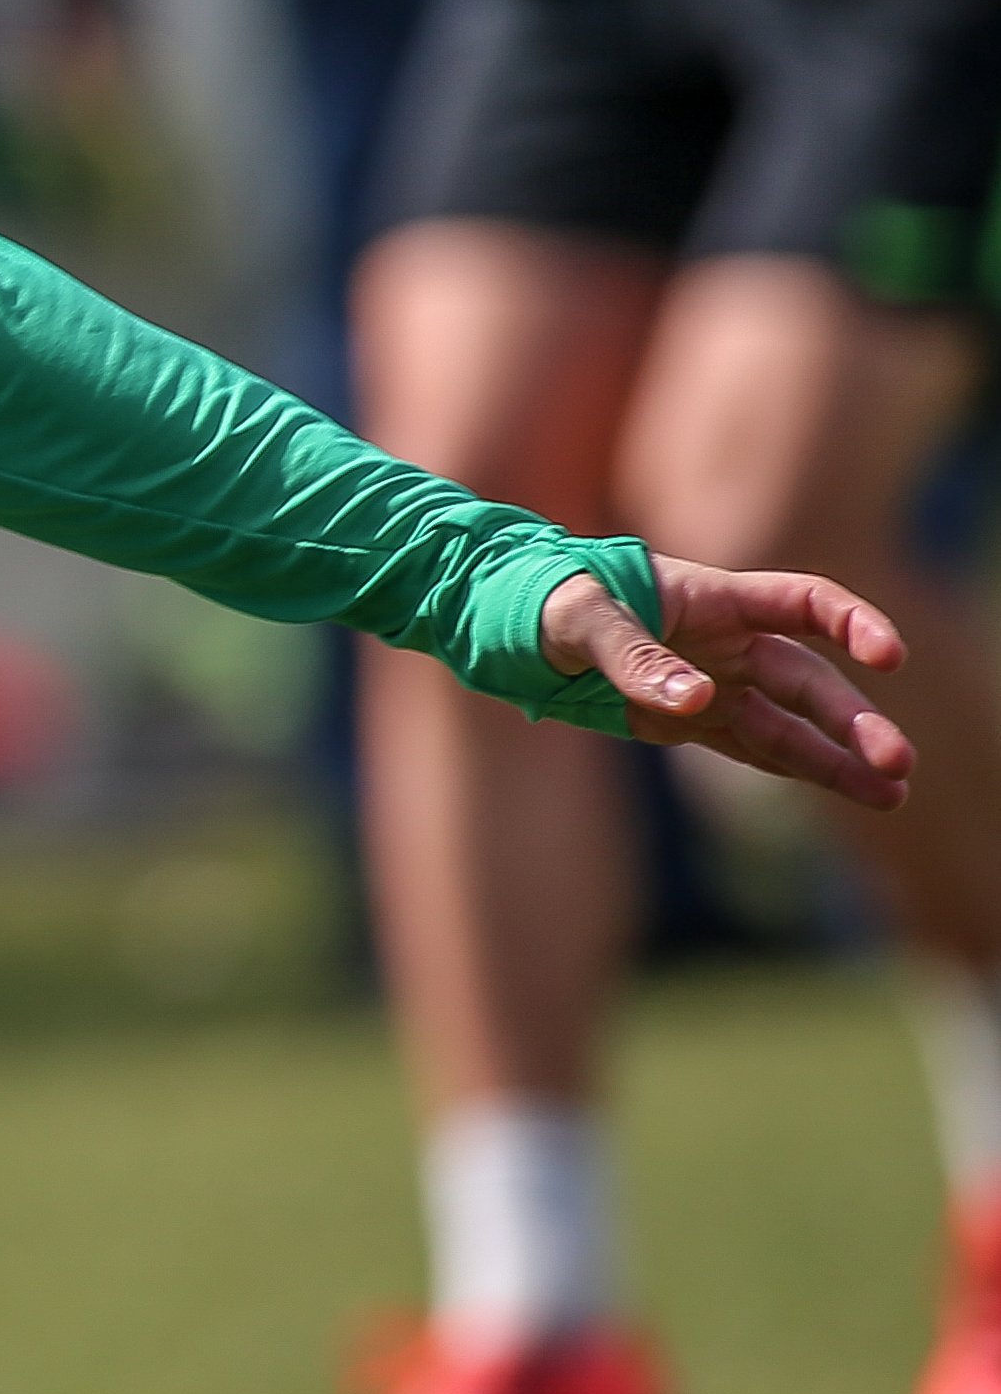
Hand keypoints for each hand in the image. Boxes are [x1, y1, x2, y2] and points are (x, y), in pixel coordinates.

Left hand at [541, 559, 913, 810]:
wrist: (496, 619)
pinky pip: (750, 746)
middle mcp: (724, 641)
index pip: (803, 602)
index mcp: (711, 597)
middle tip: (896, 762)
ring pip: (787, 723)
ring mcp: (709, 683)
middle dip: (852, 720)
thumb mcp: (576, 616)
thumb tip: (698, 701)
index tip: (888, 655)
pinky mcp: (684, 721)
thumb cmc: (537, 597)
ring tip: (890, 795)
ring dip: (836, 758)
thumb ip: (633, 655)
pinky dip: (793, 768)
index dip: (852, 623)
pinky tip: (844, 789)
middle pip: (806, 679)